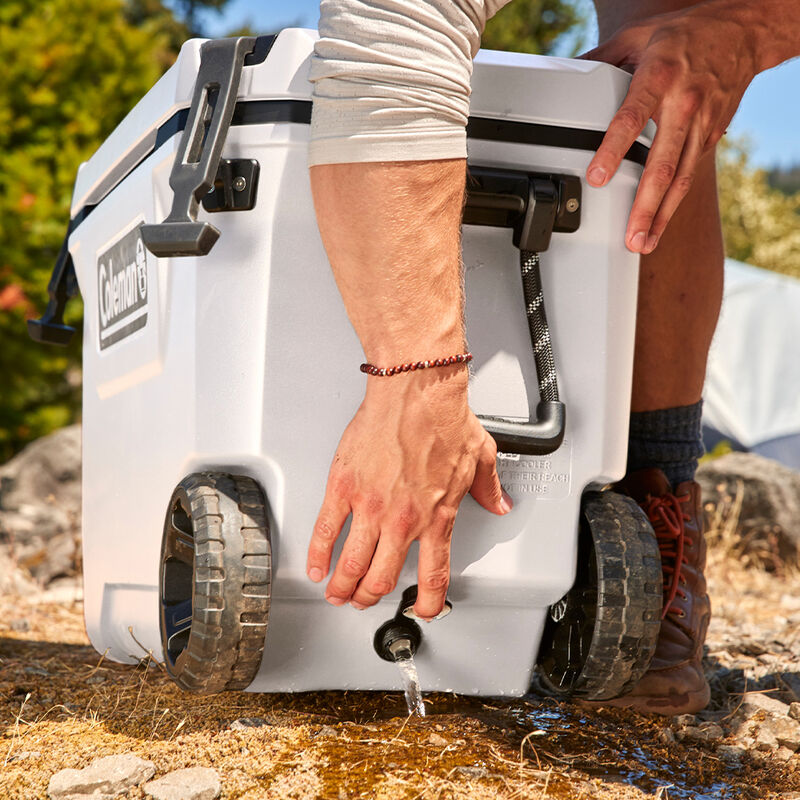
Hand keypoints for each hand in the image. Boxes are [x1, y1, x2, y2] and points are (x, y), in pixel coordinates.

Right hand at [306, 371, 510, 618]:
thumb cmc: (444, 419)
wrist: (415, 392)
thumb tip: (499, 502)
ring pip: (352, 564)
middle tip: (364, 600)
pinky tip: (317, 567)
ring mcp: (370, 507)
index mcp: (437, 517)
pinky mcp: (344, 488)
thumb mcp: (480, 457)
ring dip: (343, 587)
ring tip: (337, 595)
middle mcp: (402, 521)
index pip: (434, 575)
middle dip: (372, 597)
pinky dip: (318, 555)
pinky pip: (325, 531)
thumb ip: (488, 488)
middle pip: (382, 577)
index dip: (430, 602)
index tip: (425, 610)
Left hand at [582, 1, 757, 253]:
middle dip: (645, 206)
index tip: (598, 178)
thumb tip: (567, 75)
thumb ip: (601, 59)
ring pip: (681, 179)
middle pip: (663, 165)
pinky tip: (659, 223)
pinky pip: (689, 174)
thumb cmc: (686, 35)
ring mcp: (701, 123)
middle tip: (631, 237)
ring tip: (644, 242)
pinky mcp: (712, 135)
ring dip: (662, 216)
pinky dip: (674, 201)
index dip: (613, 150)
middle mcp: (684, 104)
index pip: (632, 119)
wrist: (742, 32)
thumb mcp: (637, 36)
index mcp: (659, 77)